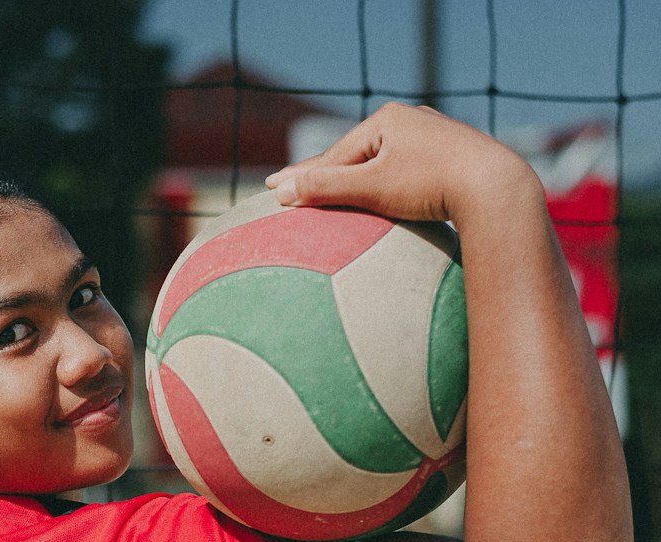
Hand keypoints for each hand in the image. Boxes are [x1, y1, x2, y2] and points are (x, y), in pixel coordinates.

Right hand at [266, 102, 536, 225]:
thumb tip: (281, 191)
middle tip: (292, 188)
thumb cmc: (431, 185)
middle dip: (325, 173)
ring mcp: (432, 138)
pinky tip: (383, 196)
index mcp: (387, 120)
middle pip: (356, 155)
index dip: (302, 175)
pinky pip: (405, 173)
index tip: (272, 189)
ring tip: (332, 193)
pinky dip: (386, 186)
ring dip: (355, 180)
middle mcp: (409, 121)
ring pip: (382, 163)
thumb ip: (327, 189)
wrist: (494, 186)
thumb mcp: (373, 188)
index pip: (334, 154)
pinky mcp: (450, 159)